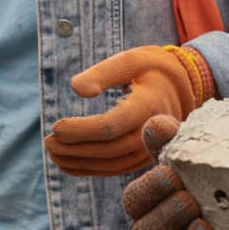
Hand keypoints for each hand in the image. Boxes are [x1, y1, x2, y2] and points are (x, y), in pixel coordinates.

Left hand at [45, 44, 212, 175]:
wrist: (181, 87)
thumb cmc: (151, 69)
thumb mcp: (130, 60)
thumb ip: (103, 73)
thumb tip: (77, 89)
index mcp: (149, 105)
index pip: (113, 126)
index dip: (82, 130)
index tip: (57, 127)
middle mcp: (153, 132)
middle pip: (110, 149)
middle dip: (75, 148)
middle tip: (47, 142)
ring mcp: (150, 148)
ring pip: (112, 164)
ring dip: (79, 162)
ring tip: (52, 153)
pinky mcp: (144, 156)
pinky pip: (116, 169)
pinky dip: (90, 169)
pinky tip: (67, 164)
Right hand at [121, 114, 223, 229]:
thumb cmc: (226, 184)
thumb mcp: (204, 160)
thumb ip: (179, 143)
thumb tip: (156, 127)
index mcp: (154, 206)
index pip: (134, 200)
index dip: (149, 189)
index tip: (172, 174)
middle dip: (164, 216)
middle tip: (189, 200)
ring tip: (204, 226)